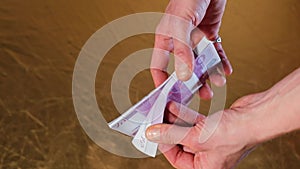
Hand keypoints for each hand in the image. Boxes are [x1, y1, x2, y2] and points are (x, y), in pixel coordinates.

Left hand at [145, 91, 273, 168]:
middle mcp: (208, 156)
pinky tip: (175, 105)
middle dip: (168, 128)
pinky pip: (194, 121)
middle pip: (180, 142)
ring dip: (175, 119)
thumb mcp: (197, 137)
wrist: (258, 116)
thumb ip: (172, 135)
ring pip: (187, 130)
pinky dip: (185, 114)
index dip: (163, 144)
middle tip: (156, 118)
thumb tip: (153, 134)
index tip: (153, 131)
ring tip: (163, 108)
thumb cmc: (236, 134)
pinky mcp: (214, 127)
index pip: (176, 158)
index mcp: (205, 168)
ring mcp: (211, 141)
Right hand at [151, 0, 232, 99]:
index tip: (168, 96)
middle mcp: (179, 42)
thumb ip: (182, 51)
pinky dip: (220, 63)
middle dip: (192, 83)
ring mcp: (194, 40)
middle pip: (183, 69)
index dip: (162, 81)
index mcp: (165, 39)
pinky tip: (225, 71)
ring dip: (209, 75)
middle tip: (200, 94)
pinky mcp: (209, 35)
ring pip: (201, 63)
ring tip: (216, 85)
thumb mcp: (181, 24)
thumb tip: (184, 76)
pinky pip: (215, 53)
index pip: (159, 65)